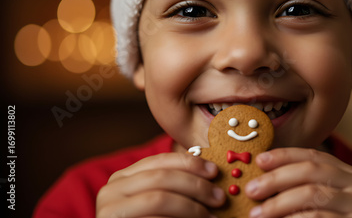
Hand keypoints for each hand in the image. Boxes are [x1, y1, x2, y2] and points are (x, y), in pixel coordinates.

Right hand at [96, 153, 224, 217]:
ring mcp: (110, 210)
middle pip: (161, 178)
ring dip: (191, 208)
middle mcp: (111, 190)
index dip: (189, 163)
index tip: (214, 171)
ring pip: (159, 199)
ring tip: (211, 217)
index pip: (159, 161)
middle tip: (219, 197)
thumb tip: (209, 173)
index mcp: (124, 177)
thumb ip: (174, 187)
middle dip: (195, 186)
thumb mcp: (158, 201)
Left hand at [245, 148, 351, 217]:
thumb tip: (263, 174)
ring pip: (310, 195)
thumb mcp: (325, 202)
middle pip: (310, 171)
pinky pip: (316, 217)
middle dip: (275, 179)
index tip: (259, 160)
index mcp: (350, 174)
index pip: (314, 156)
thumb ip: (304, 187)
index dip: (284, 155)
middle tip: (251, 189)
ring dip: (277, 204)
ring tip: (256, 214)